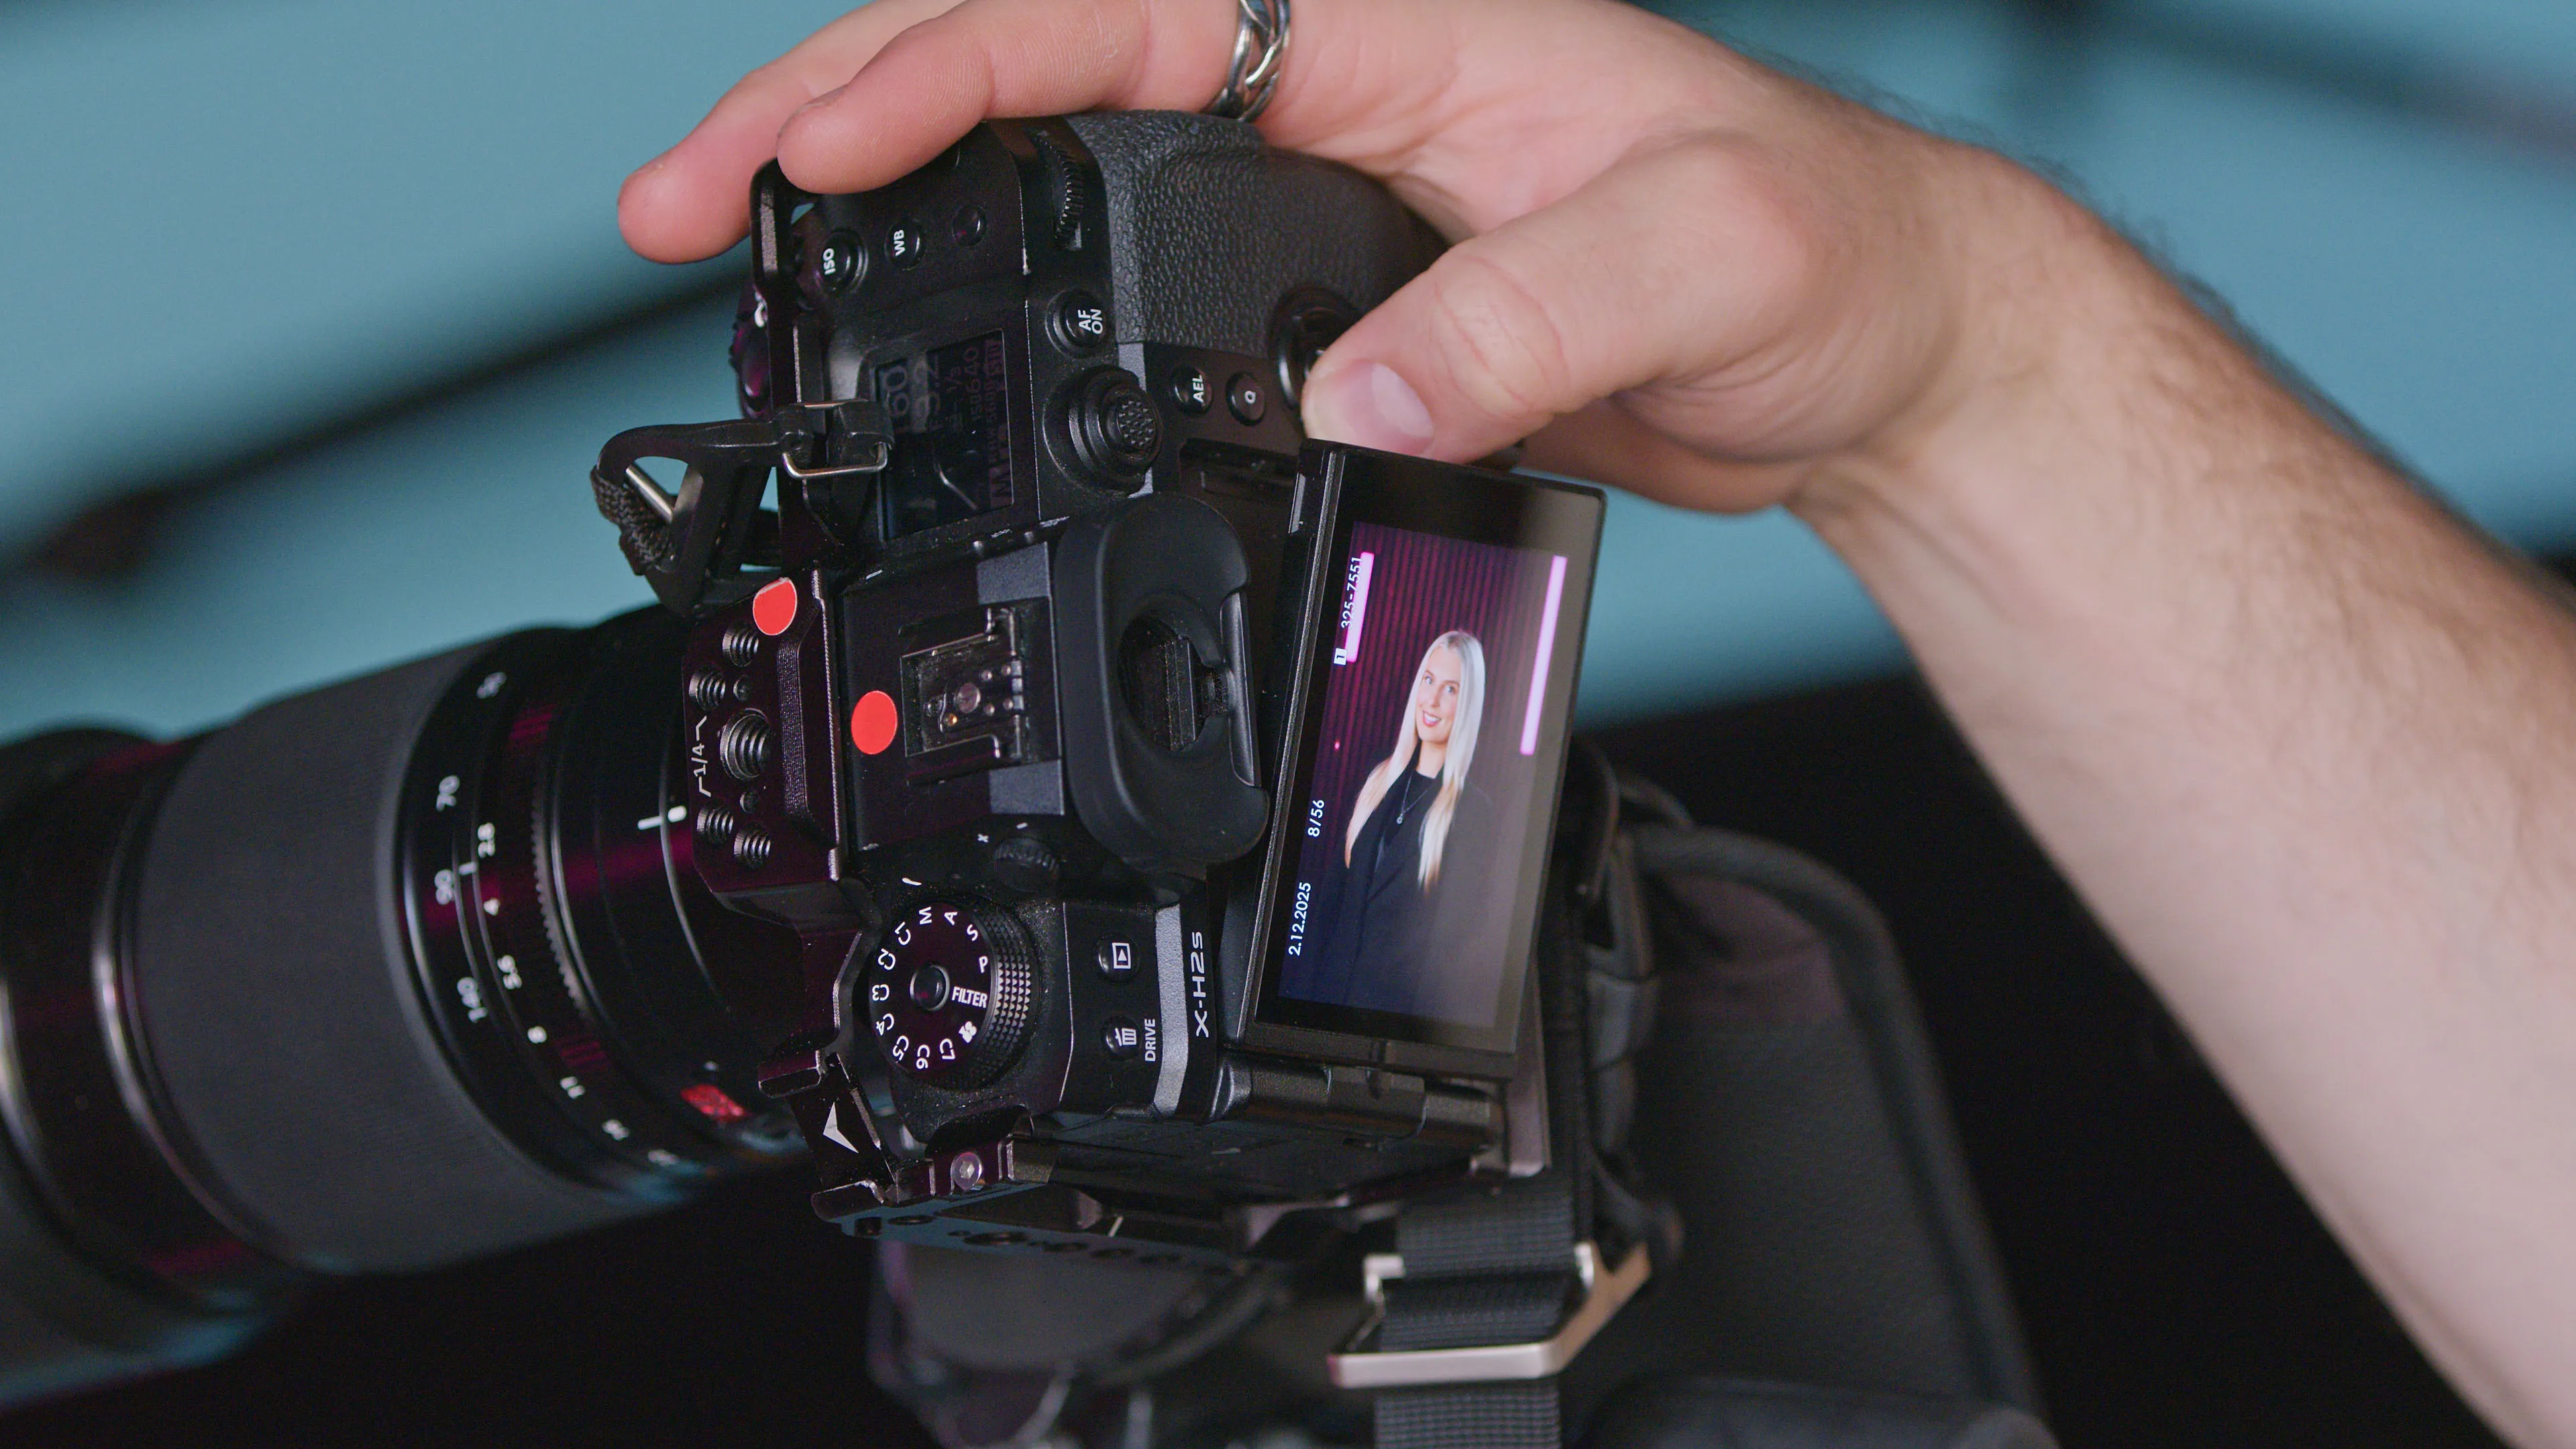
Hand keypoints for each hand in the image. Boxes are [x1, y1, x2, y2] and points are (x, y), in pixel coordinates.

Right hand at [618, 0, 2075, 517]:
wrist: (1853, 337)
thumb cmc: (1810, 250)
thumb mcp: (1700, 262)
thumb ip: (1530, 319)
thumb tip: (1354, 389)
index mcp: (1383, 10)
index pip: (1104, 2)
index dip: (939, 65)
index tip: (813, 145)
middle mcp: (1321, 68)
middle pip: (1024, 48)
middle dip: (838, 113)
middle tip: (684, 203)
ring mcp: (1298, 174)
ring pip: (1043, 150)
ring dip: (890, 198)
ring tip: (742, 258)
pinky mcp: (1303, 275)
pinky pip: (1111, 261)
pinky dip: (998, 285)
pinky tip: (923, 335)